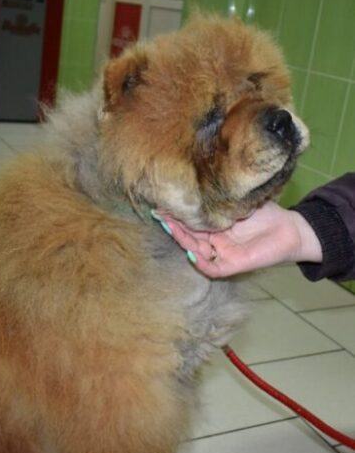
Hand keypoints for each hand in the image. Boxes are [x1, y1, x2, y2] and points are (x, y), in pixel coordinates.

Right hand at [157, 201, 321, 277]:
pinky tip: (192, 253)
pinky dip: (201, 263)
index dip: (176, 216)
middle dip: (174, 225)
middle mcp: (214, 241)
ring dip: (182, 240)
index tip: (163, 205)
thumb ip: (221, 199)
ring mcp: (222, 254)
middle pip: (188, 236)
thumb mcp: (240, 202)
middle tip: (161, 214)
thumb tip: (200, 185)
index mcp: (214, 227)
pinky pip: (212, 268)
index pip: (190, 223)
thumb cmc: (267, 214)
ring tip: (171, 227)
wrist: (291, 229)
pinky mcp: (233, 265)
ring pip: (195, 251)